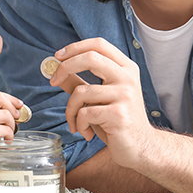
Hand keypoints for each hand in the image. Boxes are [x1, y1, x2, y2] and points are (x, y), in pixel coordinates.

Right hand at [0, 92, 22, 166]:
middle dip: (13, 107)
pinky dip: (10, 135)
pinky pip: (7, 129)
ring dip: (12, 125)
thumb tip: (12, 108)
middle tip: (17, 116)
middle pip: (1, 99)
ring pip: (7, 115)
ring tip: (9, 132)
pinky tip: (6, 140)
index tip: (18, 104)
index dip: (10, 99)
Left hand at [49, 37, 151, 168]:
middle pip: (90, 57)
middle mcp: (128, 77)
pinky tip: (87, 132)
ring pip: (81, 91)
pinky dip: (79, 124)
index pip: (99, 44)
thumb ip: (79, 82)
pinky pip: (85, 113)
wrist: (139, 147)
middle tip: (53, 80)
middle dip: (65, 67)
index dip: (75, 47)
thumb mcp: (98, 97)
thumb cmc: (116, 120)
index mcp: (125, 67)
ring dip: (70, 109)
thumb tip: (56, 70)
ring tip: (76, 122)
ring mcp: (125, 95)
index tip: (58, 56)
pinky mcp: (119, 114)